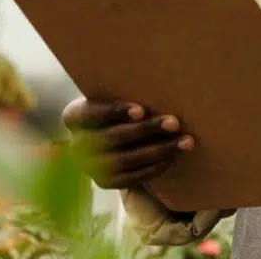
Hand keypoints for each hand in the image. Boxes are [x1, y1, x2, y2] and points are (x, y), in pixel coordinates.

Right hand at [62, 97, 194, 190]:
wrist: (118, 136)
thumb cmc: (123, 106)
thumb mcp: (118, 94)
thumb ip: (128, 90)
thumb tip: (162, 78)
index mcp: (75, 116)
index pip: (90, 113)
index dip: (114, 112)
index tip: (141, 110)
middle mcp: (76, 143)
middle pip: (111, 138)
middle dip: (146, 130)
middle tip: (174, 122)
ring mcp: (90, 166)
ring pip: (123, 160)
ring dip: (158, 150)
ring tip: (185, 141)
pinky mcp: (105, 182)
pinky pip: (130, 178)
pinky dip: (154, 167)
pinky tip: (173, 156)